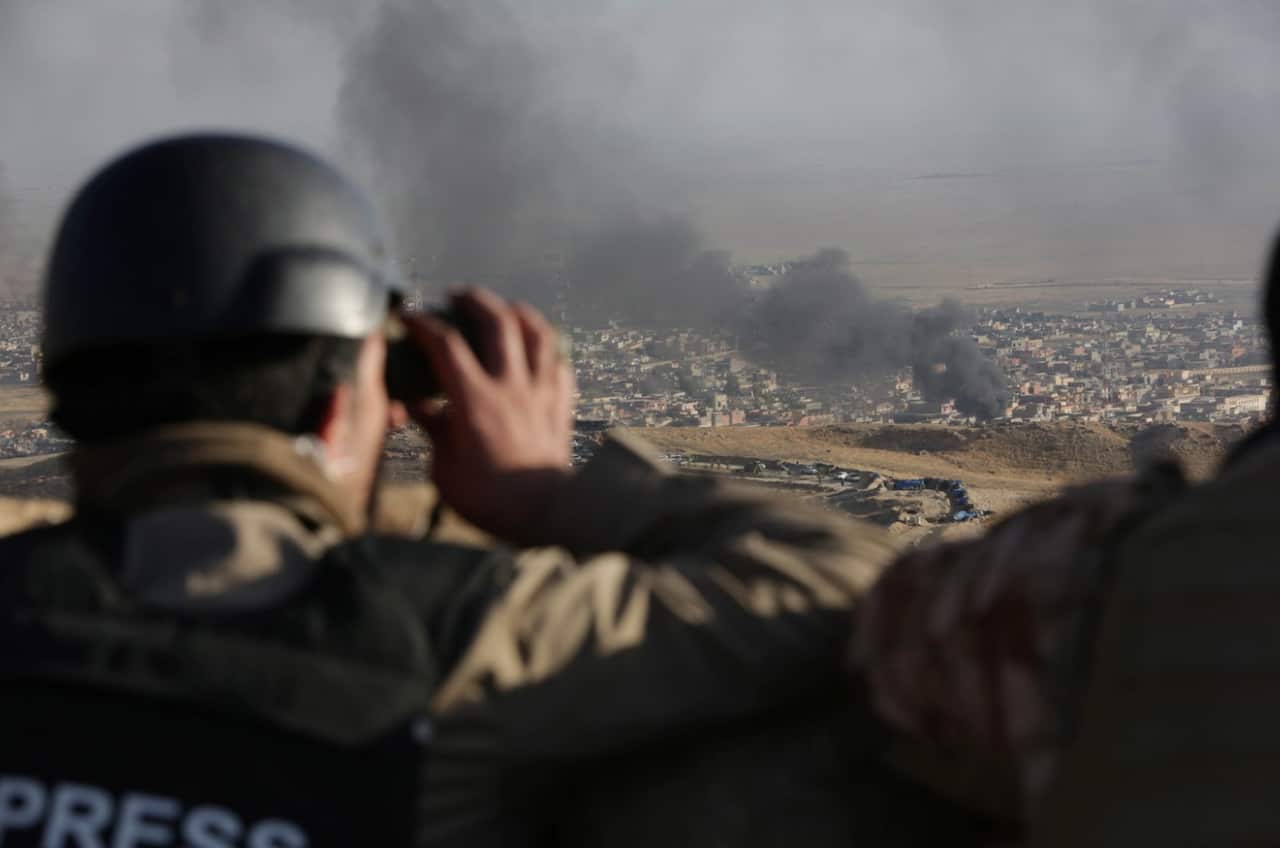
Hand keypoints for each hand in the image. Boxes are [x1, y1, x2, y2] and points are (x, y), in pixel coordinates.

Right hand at [402, 288, 575, 543]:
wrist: (547, 514)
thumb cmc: (490, 499)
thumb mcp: (445, 470)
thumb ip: (434, 431)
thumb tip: (417, 409)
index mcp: (475, 400)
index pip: (446, 345)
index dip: (424, 324)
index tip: (408, 316)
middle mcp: (511, 387)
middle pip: (497, 322)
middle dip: (475, 300)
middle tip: (457, 296)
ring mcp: (541, 393)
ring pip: (538, 334)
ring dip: (519, 313)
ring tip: (505, 308)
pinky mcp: (561, 406)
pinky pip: (560, 366)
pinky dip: (549, 352)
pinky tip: (540, 354)